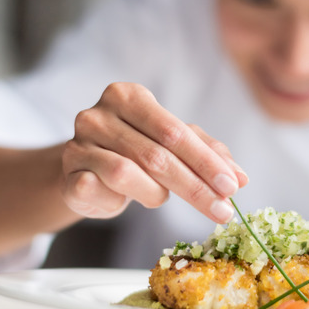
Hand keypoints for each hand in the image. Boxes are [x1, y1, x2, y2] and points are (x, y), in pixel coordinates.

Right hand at [61, 82, 247, 222]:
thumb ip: (207, 154)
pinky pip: (98, 191)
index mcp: (129, 96)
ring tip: (160, 197)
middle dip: (195, 187)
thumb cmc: (136, 152)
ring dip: (154, 194)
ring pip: (127, 174)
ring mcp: (77, 143)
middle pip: (156, 155)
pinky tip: (123, 201)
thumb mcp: (173, 145)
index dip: (207, 163)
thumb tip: (241, 177)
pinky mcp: (66, 174)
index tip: (233, 187)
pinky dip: (118, 200)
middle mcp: (98, 114)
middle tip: (222, 211)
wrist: (87, 171)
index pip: (176, 132)